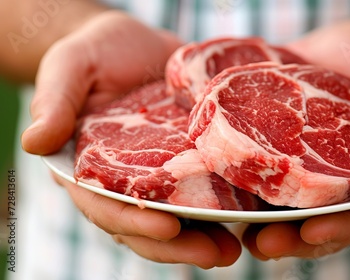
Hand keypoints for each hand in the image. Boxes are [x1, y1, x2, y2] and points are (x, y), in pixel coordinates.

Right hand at [22, 11, 239, 267]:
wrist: (136, 45)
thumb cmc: (97, 53)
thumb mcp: (71, 66)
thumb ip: (55, 100)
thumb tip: (34, 143)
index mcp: (91, 168)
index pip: (107, 206)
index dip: (133, 221)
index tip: (167, 226)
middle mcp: (127, 181)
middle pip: (146, 225)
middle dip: (178, 244)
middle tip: (215, 254)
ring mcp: (161, 174)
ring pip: (179, 217)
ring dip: (205, 236)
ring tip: (234, 248)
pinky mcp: (190, 161)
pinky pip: (205, 189)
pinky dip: (224, 205)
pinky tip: (249, 214)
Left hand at [241, 20, 349, 259]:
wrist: (338, 46)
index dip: (342, 226)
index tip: (317, 232)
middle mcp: (335, 179)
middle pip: (319, 220)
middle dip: (295, 237)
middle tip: (268, 245)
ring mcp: (303, 168)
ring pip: (287, 208)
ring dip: (265, 227)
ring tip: (244, 236)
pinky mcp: (275, 151)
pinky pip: (260, 177)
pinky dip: (244, 193)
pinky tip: (224, 200)